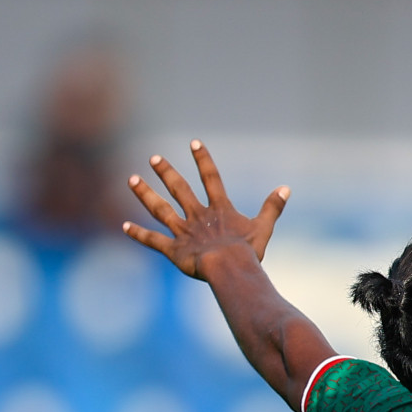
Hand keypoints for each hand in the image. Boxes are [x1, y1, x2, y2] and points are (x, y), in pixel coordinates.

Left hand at [122, 140, 288, 278]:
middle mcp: (197, 216)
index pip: (211, 178)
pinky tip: (124, 226)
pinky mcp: (174, 250)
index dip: (203, 160)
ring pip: (160, 209)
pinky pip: (153, 240)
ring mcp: (183, 232)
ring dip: (145, 193)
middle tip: (154, 158)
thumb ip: (272, 207)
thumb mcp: (263, 228)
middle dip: (166, 172)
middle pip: (179, 189)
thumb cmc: (248, 252)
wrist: (229, 268)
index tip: (194, 142)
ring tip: (131, 178)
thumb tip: (286, 188)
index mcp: (219, 210)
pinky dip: (138, 234)